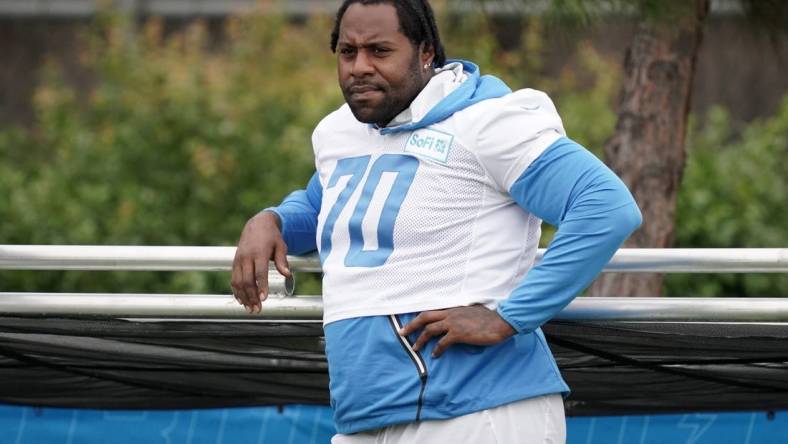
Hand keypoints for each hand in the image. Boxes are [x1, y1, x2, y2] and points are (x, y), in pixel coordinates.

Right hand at [231, 211, 290, 313]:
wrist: (257, 224)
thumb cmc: (272, 237)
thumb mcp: (281, 246)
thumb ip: (282, 261)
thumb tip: (288, 275)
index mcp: (259, 252)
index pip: (260, 272)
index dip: (261, 286)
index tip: (264, 298)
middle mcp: (247, 257)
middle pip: (247, 280)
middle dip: (252, 296)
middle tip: (258, 309)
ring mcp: (239, 260)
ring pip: (238, 282)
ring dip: (244, 297)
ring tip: (250, 309)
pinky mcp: (235, 262)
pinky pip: (233, 279)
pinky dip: (236, 291)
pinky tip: (241, 300)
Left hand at [399, 305, 515, 357]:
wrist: (501, 321)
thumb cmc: (491, 318)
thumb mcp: (474, 311)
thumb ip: (465, 314)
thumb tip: (463, 316)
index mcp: (454, 309)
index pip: (432, 311)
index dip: (420, 317)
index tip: (411, 322)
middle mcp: (451, 314)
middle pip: (424, 317)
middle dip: (411, 326)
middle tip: (402, 333)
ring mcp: (454, 323)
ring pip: (430, 330)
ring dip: (420, 339)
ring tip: (415, 348)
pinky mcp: (458, 334)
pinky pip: (442, 343)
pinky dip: (437, 350)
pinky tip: (435, 355)